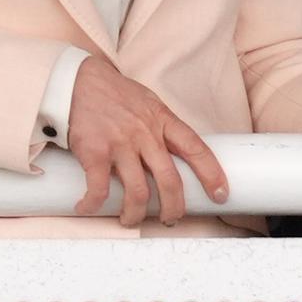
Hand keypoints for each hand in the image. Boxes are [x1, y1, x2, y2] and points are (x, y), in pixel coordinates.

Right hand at [66, 57, 228, 227]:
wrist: (80, 81)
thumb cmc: (117, 95)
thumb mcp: (151, 104)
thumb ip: (164, 128)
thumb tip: (178, 155)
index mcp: (163, 121)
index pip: (196, 149)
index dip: (212, 175)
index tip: (221, 195)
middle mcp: (146, 134)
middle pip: (169, 179)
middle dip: (174, 207)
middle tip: (171, 220)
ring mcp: (120, 144)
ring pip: (138, 192)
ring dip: (135, 214)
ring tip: (130, 219)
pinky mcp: (94, 152)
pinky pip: (99, 188)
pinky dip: (93, 204)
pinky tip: (88, 207)